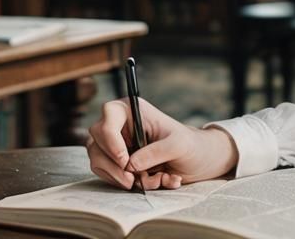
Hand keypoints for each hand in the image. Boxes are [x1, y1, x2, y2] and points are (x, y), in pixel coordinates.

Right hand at [86, 98, 239, 190]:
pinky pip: (107, 175)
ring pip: (98, 161)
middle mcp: (121, 125)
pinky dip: (125, 184)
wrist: (197, 162)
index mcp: (134, 110)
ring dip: (120, 178)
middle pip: (96, 141)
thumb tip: (130, 165)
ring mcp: (115, 144)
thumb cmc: (191, 146)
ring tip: (151, 181)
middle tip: (133, 180)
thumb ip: (156, 152)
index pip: (109, 114)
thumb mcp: (179, 146)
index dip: (111, 138)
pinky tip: (151, 182)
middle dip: (113, 165)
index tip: (124, 160)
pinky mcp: (116, 163)